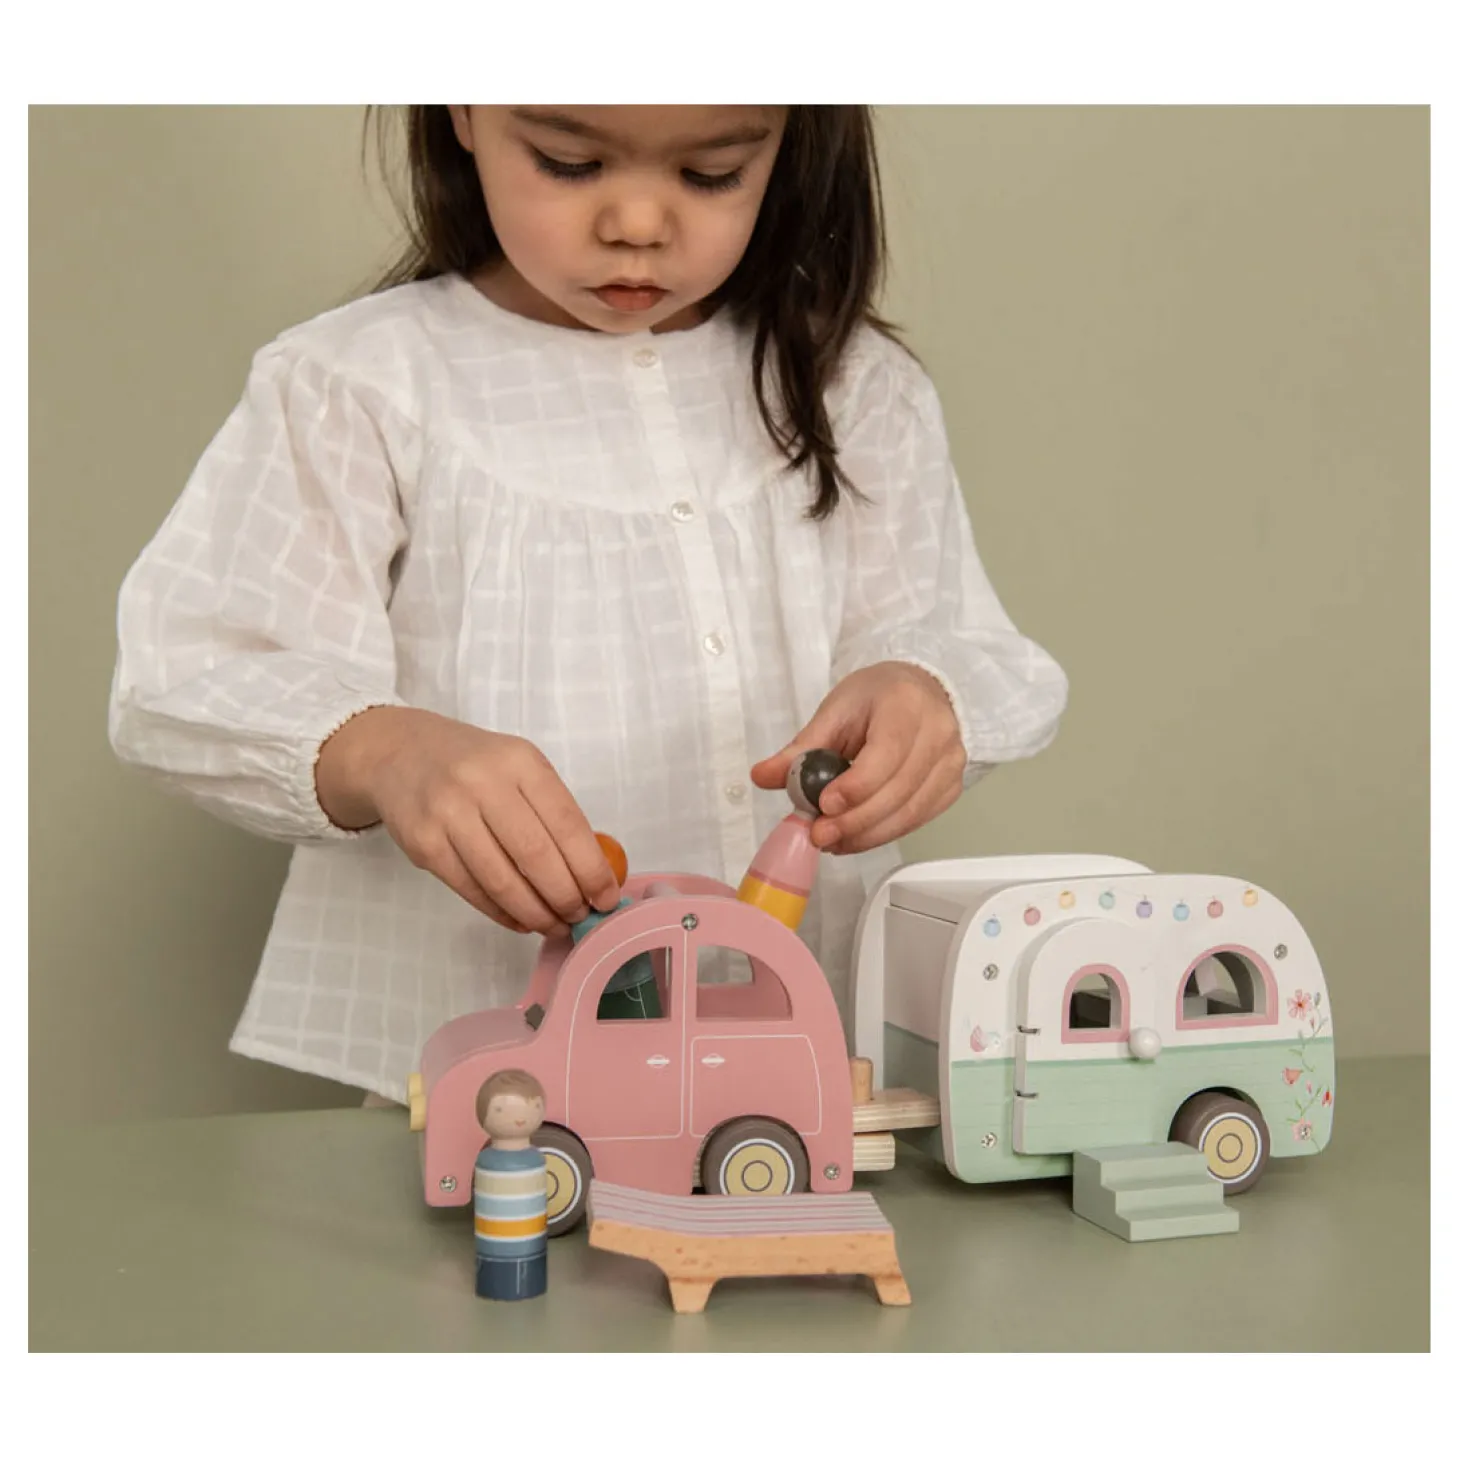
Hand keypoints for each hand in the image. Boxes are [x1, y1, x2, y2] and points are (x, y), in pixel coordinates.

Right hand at [315, 707, 621, 935]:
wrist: (400, 753)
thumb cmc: (474, 765)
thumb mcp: (518, 767)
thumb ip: (552, 811)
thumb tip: (592, 873)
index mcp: (520, 761)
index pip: (567, 823)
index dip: (591, 868)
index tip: (606, 897)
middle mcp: (483, 783)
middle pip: (536, 856)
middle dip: (566, 897)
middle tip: (581, 917)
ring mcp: (448, 814)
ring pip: (502, 881)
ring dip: (536, 913)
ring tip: (555, 925)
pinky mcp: (424, 844)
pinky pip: (472, 890)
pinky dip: (502, 913)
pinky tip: (521, 921)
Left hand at [749, 662, 965, 854]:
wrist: (921, 691)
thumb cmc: (875, 698)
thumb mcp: (835, 712)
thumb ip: (801, 748)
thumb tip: (761, 777)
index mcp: (907, 705)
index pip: (887, 753)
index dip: (857, 786)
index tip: (823, 805)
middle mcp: (939, 734)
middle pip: (898, 790)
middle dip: (855, 820)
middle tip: (819, 835)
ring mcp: (951, 764)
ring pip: (910, 813)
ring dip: (866, 835)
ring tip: (830, 841)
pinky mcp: (951, 788)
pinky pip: (917, 820)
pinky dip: (883, 834)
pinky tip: (854, 838)